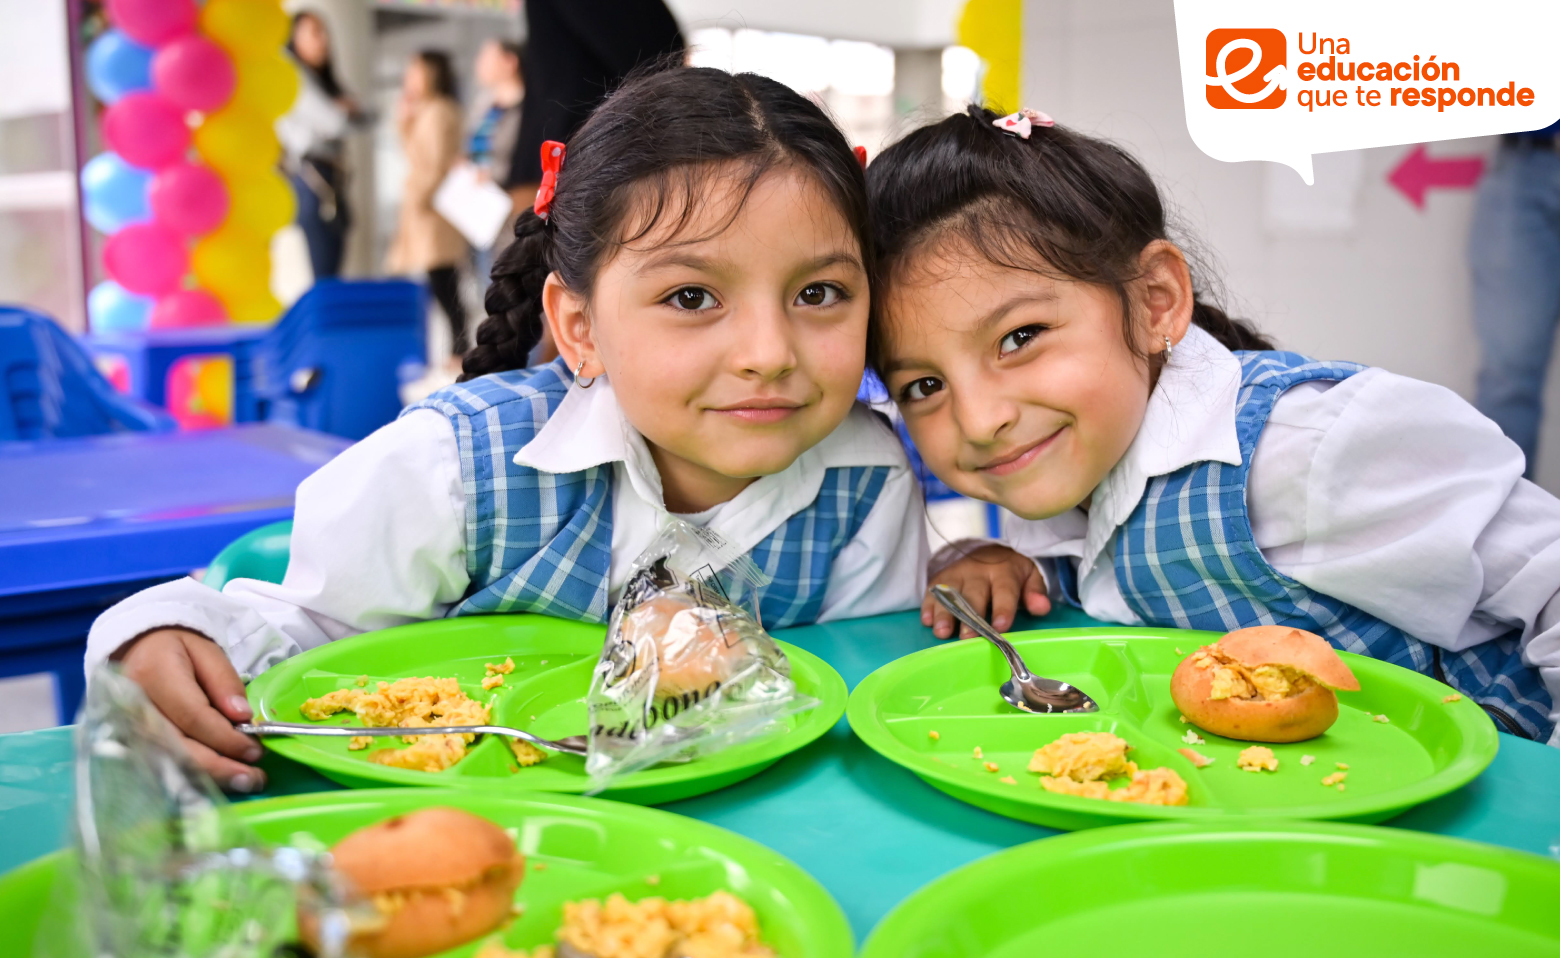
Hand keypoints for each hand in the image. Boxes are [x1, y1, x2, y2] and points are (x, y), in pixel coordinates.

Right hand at [114, 628, 265, 792]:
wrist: (136, 649)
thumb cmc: (176, 649)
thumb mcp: (207, 651)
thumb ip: (225, 681)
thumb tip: (243, 717)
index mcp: (153, 675)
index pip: (193, 717)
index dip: (226, 738)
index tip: (256, 750)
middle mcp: (133, 708)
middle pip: (178, 748)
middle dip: (220, 768)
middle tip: (255, 778)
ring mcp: (126, 729)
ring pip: (169, 764)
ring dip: (209, 778)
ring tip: (244, 781)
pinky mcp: (127, 744)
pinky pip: (160, 767)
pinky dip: (191, 777)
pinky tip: (218, 780)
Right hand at [923, 545, 1050, 638]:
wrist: (988, 550)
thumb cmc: (1010, 572)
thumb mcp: (1029, 576)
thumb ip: (1035, 592)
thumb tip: (1041, 607)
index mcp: (1003, 571)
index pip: (1004, 589)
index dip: (1003, 608)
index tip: (1001, 626)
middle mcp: (978, 571)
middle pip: (973, 594)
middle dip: (970, 616)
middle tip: (968, 637)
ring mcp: (957, 573)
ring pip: (950, 592)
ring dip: (945, 612)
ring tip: (942, 632)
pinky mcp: (941, 577)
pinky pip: (933, 590)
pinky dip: (928, 605)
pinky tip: (927, 620)